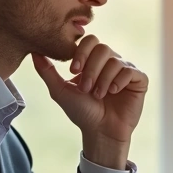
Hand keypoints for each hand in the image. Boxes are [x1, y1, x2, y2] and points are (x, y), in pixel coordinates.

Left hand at [32, 37, 148, 167]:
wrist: (100, 131)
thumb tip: (34, 52)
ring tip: (98, 95)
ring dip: (103, 79)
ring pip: (115, 60)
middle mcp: (111, 61)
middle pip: (103, 48)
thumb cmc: (82, 112)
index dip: (81, 52)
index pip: (90, 41)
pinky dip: (119, 81)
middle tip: (86, 88)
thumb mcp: (60, 91)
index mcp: (93, 60)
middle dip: (91, 69)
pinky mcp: (139, 80)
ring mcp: (125, 70)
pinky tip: (113, 92)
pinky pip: (130, 70)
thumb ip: (47, 71)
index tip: (73, 71)